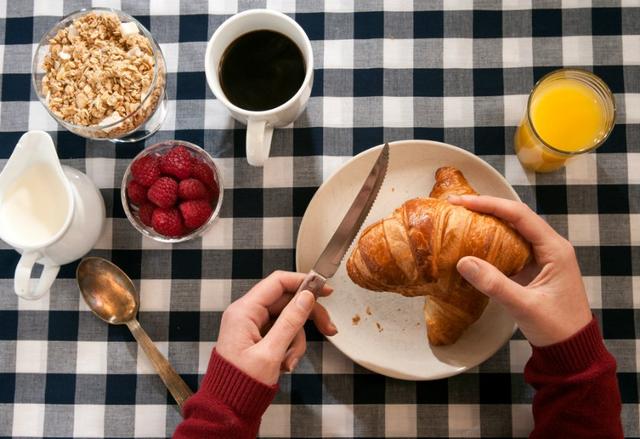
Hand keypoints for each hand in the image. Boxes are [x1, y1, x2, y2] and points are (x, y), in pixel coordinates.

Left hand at [215, 271, 336, 384]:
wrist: (227, 409)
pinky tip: (284, 364)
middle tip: (329, 328)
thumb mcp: (271, 353)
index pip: (278, 282)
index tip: (324, 290)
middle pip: (287, 302)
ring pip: (288, 320)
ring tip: (290, 362)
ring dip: (297, 341)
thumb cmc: (240, 385)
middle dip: (307, 318)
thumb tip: (306, 297)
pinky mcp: (258, 338)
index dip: (303, 282)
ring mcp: (252, 326)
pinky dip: (289, 348)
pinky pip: (282, 334)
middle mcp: (247, 314)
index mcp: (244, 311)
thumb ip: (290, 322)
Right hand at [448, 195, 591, 346]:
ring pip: (512, 229)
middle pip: (515, 217)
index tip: (464, 202)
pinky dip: (491, 241)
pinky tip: (473, 242)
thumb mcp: (524, 306)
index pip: (519, 215)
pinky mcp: (533, 267)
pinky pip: (510, 246)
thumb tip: (463, 261)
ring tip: (461, 217)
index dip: (490, 205)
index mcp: (554, 249)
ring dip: (487, 222)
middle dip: (486, 208)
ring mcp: (542, 256)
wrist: (572, 349)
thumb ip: (494, 284)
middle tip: (457, 206)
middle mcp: (550, 246)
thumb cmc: (557, 328)